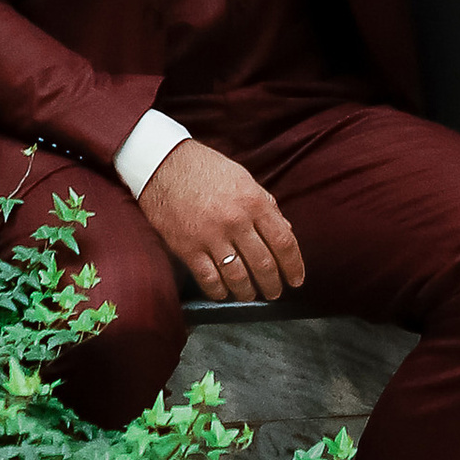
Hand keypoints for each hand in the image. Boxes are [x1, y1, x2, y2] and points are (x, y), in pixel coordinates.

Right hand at [138, 139, 304, 301]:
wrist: (162, 164)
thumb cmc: (206, 169)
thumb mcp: (243, 179)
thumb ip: (266, 205)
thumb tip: (286, 231)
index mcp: (254, 201)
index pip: (284, 242)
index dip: (294, 266)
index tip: (296, 280)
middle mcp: (236, 220)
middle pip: (263, 264)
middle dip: (273, 285)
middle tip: (274, 293)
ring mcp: (211, 236)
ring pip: (238, 277)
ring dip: (248, 292)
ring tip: (250, 295)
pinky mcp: (187, 247)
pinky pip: (209, 279)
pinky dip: (220, 291)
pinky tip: (224, 292)